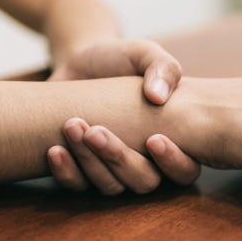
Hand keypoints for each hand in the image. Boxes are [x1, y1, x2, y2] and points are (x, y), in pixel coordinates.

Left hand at [47, 39, 195, 193]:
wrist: (80, 62)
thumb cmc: (120, 59)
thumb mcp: (144, 54)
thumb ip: (163, 67)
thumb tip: (157, 96)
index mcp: (173, 142)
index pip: (185, 171)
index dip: (173, 163)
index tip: (153, 139)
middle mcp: (148, 164)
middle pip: (144, 182)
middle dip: (119, 159)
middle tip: (95, 130)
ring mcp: (115, 172)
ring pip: (111, 186)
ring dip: (90, 162)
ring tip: (73, 127)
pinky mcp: (84, 172)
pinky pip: (78, 186)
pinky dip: (66, 172)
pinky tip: (55, 150)